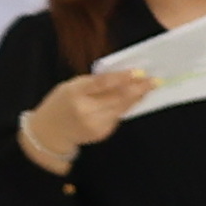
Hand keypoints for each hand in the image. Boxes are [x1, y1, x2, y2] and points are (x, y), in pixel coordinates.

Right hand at [11, 68, 157, 180]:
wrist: (50, 132)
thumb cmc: (62, 103)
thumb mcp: (70, 86)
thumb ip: (92, 82)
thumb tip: (122, 75)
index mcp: (74, 92)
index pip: (101, 83)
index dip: (121, 77)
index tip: (138, 72)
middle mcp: (85, 109)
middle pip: (117, 96)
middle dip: (138, 87)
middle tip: (155, 80)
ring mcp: (94, 123)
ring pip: (122, 107)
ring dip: (138, 97)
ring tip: (149, 87)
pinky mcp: (102, 133)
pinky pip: (118, 116)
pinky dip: (127, 106)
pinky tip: (135, 99)